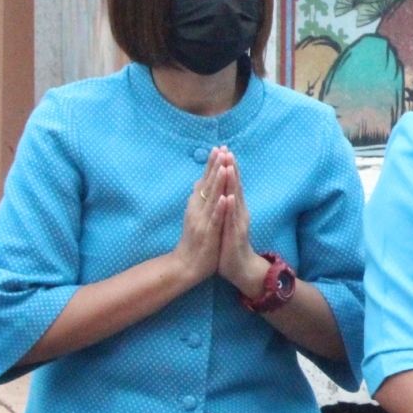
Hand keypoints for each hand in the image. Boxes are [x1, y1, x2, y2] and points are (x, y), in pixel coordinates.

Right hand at [170, 149, 228, 286]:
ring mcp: (202, 221)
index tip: (219, 148)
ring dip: (218, 182)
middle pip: (208, 184)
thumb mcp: (196, 216)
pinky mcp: (207, 233)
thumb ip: (198, 199)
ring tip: (225, 167)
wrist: (186, 265)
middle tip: (222, 149)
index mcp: (196, 205)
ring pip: (211, 198)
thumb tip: (198, 182)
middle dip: (215, 167)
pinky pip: (215, 219)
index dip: (212, 165)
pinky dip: (220, 208)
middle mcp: (197, 209)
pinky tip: (226, 198)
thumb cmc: (194, 240)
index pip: (205, 180)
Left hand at [210, 148, 271, 299]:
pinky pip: (233, 219)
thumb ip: (224, 206)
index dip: (228, 168)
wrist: (241, 268)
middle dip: (231, 169)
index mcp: (235, 209)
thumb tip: (220, 191)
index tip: (223, 150)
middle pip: (235, 187)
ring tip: (230, 166)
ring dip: (233, 183)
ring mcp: (239, 223)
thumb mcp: (226, 222)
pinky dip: (231, 207)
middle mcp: (239, 213)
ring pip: (236, 199)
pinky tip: (229, 196)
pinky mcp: (236, 235)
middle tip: (228, 151)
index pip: (231, 185)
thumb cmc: (230, 245)